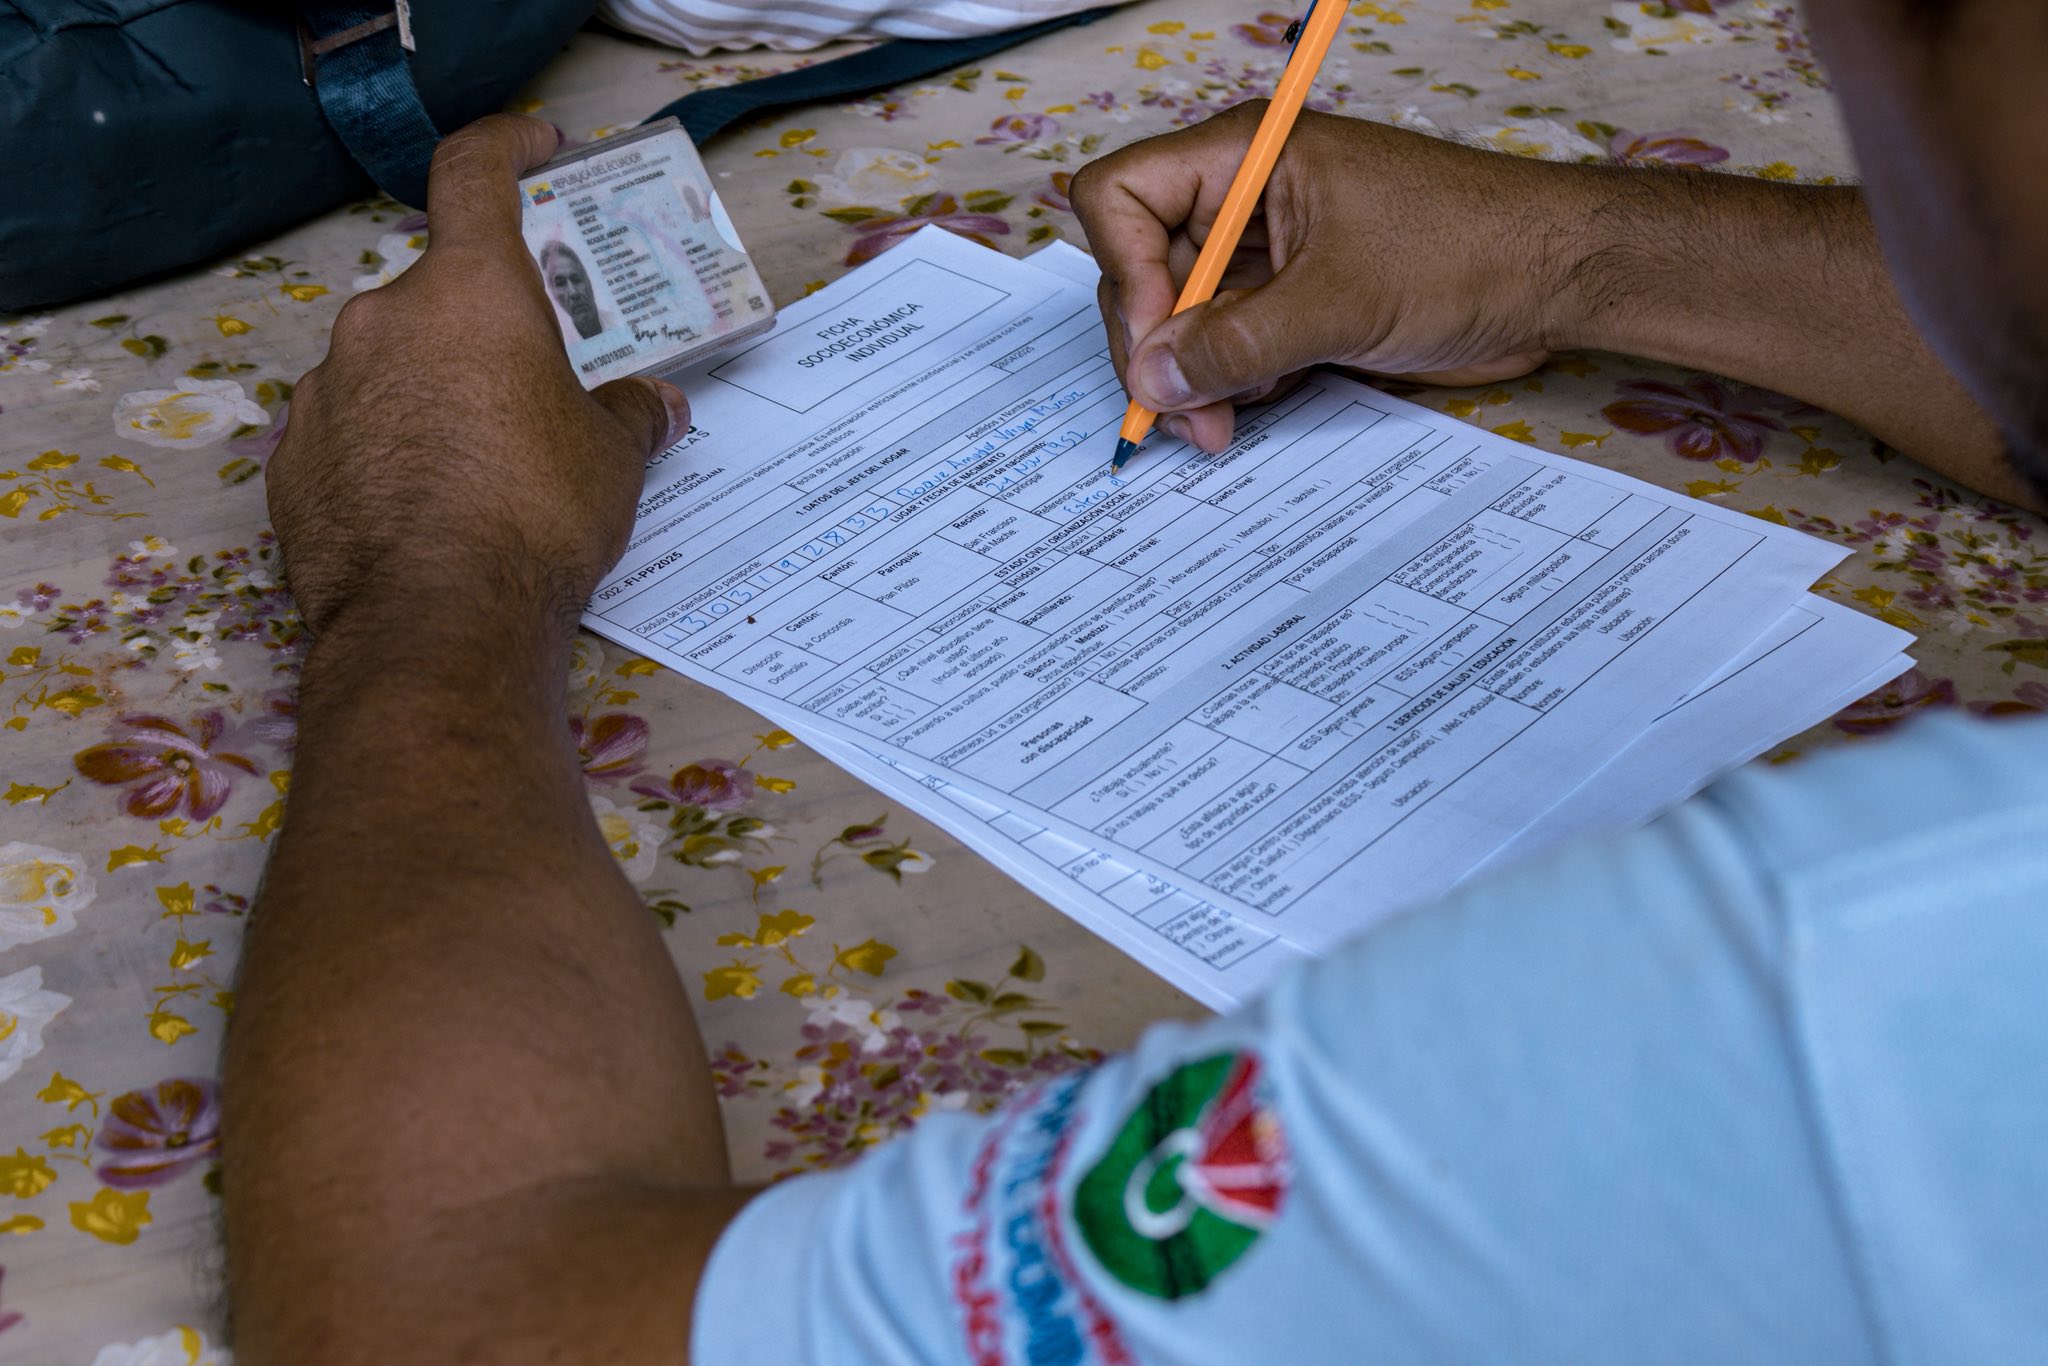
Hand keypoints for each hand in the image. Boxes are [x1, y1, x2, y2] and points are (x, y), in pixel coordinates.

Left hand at [268, 114, 689, 639]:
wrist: (438, 625)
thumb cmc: (537, 519)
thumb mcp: (612, 460)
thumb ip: (631, 415)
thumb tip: (655, 407)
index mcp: (470, 293)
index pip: (474, 175)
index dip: (507, 147)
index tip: (535, 149)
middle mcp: (384, 321)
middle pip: (437, 292)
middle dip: (483, 329)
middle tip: (530, 385)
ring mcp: (326, 389)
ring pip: (388, 366)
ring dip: (431, 393)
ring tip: (479, 466)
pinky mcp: (291, 460)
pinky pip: (348, 432)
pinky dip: (385, 451)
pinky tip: (425, 508)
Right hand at [1070, 104, 1601, 451]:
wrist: (1553, 280)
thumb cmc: (1467, 250)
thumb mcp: (1339, 301)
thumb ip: (1236, 345)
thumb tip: (1152, 382)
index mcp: (1246, 157)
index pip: (1125, 196)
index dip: (1127, 272)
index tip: (1158, 342)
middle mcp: (1243, 200)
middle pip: (1143, 270)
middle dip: (1155, 347)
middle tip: (1179, 415)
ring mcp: (1266, 256)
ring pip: (1181, 321)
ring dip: (1189, 380)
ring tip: (1218, 426)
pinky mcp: (1292, 304)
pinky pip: (1227, 347)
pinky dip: (1227, 385)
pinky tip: (1254, 406)